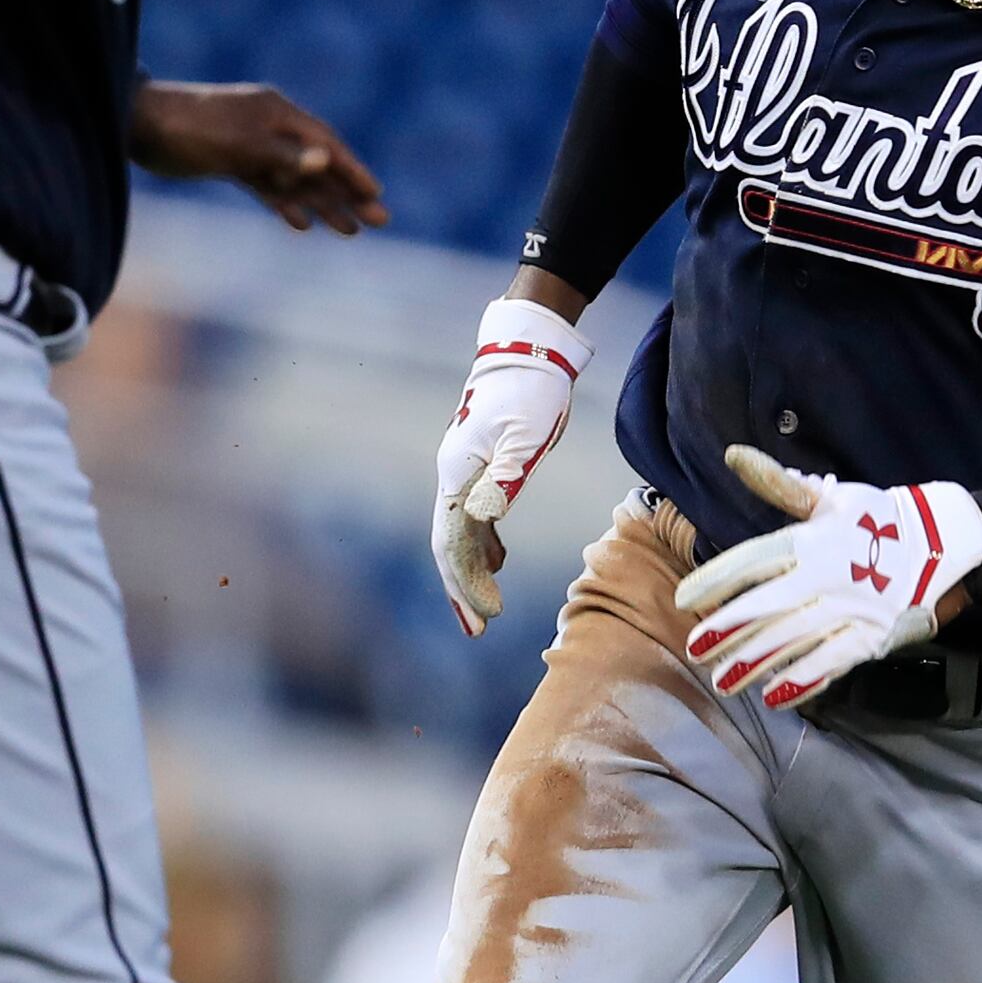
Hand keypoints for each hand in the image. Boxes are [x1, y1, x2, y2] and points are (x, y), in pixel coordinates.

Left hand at [130, 81, 386, 232]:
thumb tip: (326, 160)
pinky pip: (267, 185)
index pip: (326, 144)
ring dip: (322, 203)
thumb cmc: (190, 129)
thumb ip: (283, 154)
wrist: (137, 125)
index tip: (376, 194)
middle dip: (347, 193)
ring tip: (351, 231)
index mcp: (278, 114)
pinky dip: (285, 203)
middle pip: (317, 164)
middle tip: (379, 220)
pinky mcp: (231, 161)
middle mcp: (271, 128)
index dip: (352, 170)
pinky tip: (301, 223)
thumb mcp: (238, 143)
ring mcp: (251, 145)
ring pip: (295, 179)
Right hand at [431, 295, 593, 636]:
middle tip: (478, 631)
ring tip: (483, 613)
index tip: (491, 614)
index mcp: (458, 473)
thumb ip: (505, 476)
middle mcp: (453, 476)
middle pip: (450, 544)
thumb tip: (483, 518)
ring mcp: (465, 471)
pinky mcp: (482, 466)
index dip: (468, 582)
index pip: (454, 541)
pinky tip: (499, 565)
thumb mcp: (526, 434)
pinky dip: (485, 546)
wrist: (529, 350)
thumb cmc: (531, 391)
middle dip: (461, 589)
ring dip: (471, 573)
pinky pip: (476, 516)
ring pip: (461, 533)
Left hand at [671, 446, 981, 710]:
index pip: (756, 559)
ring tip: (723, 681)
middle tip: (695, 649)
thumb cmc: (872, 518)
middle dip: (730, 629)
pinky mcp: (872, 636)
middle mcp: (830, 576)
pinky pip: (834, 662)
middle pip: (771, 605)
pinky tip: (775, 697)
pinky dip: (804, 680)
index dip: (717, 579)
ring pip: (797, 639)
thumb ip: (777, 483)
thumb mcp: (827, 497)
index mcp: (814, 539)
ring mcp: (852, 610)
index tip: (684, 599)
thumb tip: (734, 455)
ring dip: (757, 662)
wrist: (940, 541)